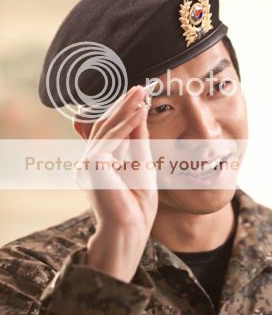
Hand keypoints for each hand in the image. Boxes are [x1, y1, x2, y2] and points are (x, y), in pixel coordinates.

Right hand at [74, 85, 157, 282]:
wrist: (132, 226)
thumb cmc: (137, 202)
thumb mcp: (140, 163)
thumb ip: (136, 139)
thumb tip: (140, 112)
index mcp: (98, 162)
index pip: (107, 130)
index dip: (121, 111)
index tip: (138, 95)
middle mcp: (88, 161)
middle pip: (104, 125)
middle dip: (123, 105)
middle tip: (140, 87)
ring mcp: (87, 163)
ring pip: (107, 129)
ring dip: (125, 109)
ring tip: (141, 93)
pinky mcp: (93, 164)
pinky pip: (112, 139)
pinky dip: (127, 124)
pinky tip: (140, 112)